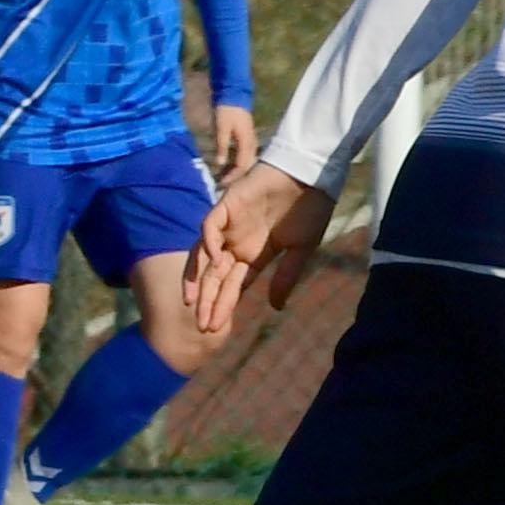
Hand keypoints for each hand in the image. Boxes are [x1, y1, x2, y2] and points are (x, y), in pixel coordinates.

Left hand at [186, 160, 333, 340]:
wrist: (312, 175)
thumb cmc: (310, 209)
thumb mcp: (301, 250)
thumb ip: (286, 277)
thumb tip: (276, 308)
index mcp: (254, 256)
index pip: (232, 286)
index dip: (223, 306)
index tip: (215, 328)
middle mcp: (237, 244)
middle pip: (215, 277)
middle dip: (208, 301)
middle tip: (201, 326)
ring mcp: (229, 226)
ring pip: (204, 256)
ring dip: (197, 278)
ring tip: (192, 302)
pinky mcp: (226, 205)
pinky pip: (210, 226)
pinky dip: (209, 243)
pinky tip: (215, 262)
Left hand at [209, 104, 257, 184]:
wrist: (235, 96)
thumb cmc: (227, 111)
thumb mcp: (221, 128)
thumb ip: (222, 146)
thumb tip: (220, 163)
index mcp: (247, 143)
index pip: (242, 166)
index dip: (232, 177)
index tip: (221, 185)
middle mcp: (252, 145)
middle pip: (246, 166)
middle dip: (235, 177)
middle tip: (222, 185)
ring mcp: (251, 142)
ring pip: (246, 162)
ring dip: (236, 171)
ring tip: (224, 178)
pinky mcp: (247, 139)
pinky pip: (244, 156)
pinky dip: (237, 163)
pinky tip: (228, 166)